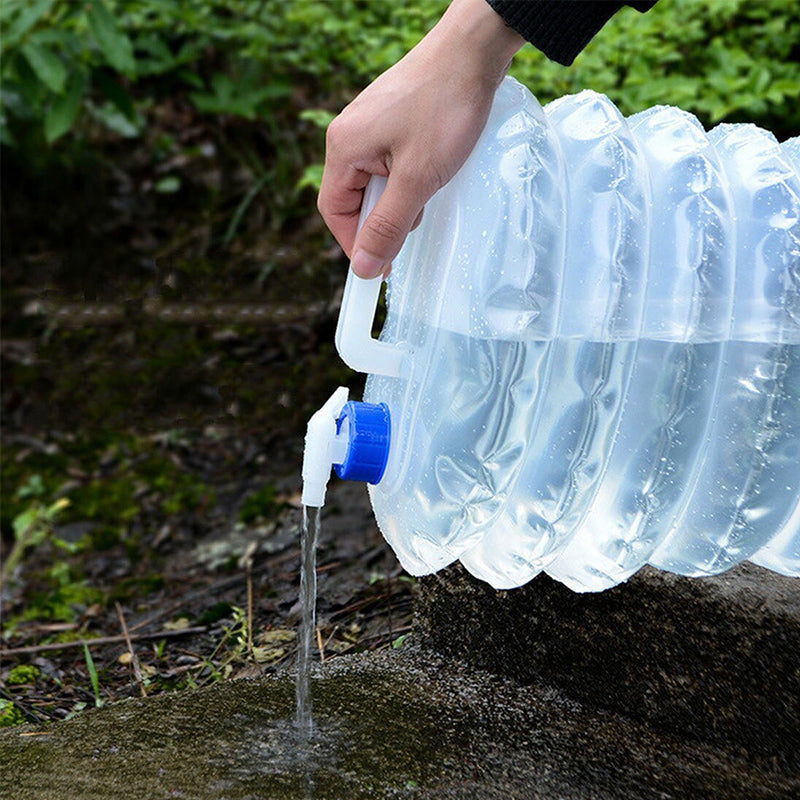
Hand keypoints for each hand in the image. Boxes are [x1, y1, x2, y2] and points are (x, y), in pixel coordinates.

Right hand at [318, 0, 523, 277]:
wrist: (474, 50)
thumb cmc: (445, 107)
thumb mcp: (418, 179)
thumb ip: (388, 226)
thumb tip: (364, 266)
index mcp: (344, 148)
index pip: (335, 213)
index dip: (356, 244)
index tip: (381, 266)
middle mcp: (349, 135)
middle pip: (353, 199)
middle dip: (383, 218)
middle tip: (416, 220)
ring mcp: (369, 125)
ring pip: (374, 182)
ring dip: (400, 198)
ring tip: (430, 185)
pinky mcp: (391, 120)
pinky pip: (389, 163)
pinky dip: (408, 177)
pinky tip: (432, 170)